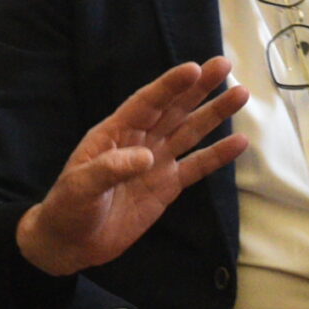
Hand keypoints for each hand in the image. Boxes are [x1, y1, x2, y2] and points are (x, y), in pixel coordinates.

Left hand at [17, 58, 249, 276]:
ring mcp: (156, 163)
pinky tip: (239, 142)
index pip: (147, 103)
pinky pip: (196, 167)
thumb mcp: (80, 186)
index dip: (170, 86)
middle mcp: (139, 141)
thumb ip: (110, 169)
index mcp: (115, 133)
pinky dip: (217, 155)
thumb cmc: (67, 208)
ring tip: (241, 94)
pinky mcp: (167, 187)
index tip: (194, 69)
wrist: (71, 243)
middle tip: (224, 65)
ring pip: (190, 131)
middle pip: (174, 109)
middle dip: (199, 88)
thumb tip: (146, 157)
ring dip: (214, 113)